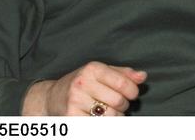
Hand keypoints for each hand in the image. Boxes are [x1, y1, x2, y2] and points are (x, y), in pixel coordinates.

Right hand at [23, 62, 145, 115]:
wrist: (51, 96)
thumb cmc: (82, 83)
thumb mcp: (101, 72)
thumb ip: (123, 73)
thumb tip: (143, 77)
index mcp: (92, 69)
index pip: (123, 83)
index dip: (133, 91)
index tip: (132, 94)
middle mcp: (82, 84)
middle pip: (118, 101)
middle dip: (124, 105)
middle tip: (120, 104)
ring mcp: (75, 101)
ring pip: (109, 116)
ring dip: (116, 117)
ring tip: (111, 112)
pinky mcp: (71, 117)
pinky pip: (97, 125)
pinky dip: (104, 125)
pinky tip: (101, 118)